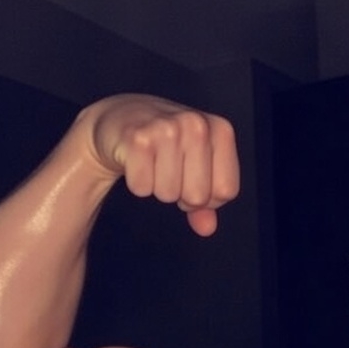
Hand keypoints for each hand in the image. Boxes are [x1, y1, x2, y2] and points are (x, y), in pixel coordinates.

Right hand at [80, 94, 239, 235]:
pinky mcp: (136, 138)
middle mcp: (196, 125)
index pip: (226, 191)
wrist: (122, 119)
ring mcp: (166, 129)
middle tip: (169, 170)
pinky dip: (137, 182)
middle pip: (198, 197)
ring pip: (168, 194)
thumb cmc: (167, 145)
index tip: (193, 178)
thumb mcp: (197, 166)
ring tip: (152, 162)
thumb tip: (207, 229)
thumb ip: (208, 201)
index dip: (208, 197)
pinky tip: (135, 160)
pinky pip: (141, 188)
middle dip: (181, 194)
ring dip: (157, 187)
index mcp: (220, 130)